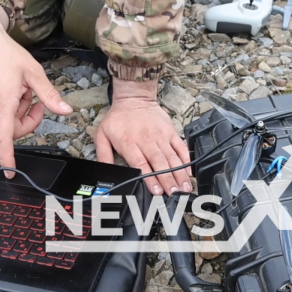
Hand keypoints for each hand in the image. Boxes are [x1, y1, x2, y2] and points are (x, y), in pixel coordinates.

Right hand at [0, 0, 72, 177]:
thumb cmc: (6, 53)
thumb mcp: (34, 72)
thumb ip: (50, 95)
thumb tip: (66, 111)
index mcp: (3, 101)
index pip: (4, 136)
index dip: (7, 156)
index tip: (10, 171)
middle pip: (14, 129)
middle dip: (28, 117)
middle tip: (34, 97)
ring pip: (6, 121)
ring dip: (17, 108)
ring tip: (18, 87)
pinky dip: (6, 105)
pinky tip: (7, 87)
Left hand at [94, 79, 191, 195]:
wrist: (134, 98)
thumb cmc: (118, 118)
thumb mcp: (102, 135)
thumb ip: (103, 155)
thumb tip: (105, 171)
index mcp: (130, 143)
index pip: (142, 164)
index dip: (151, 179)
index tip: (157, 191)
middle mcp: (147, 140)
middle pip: (160, 163)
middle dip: (169, 180)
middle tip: (175, 194)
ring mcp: (161, 136)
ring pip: (172, 158)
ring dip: (179, 174)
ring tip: (185, 187)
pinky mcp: (170, 132)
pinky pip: (180, 147)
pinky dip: (186, 159)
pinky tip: (189, 171)